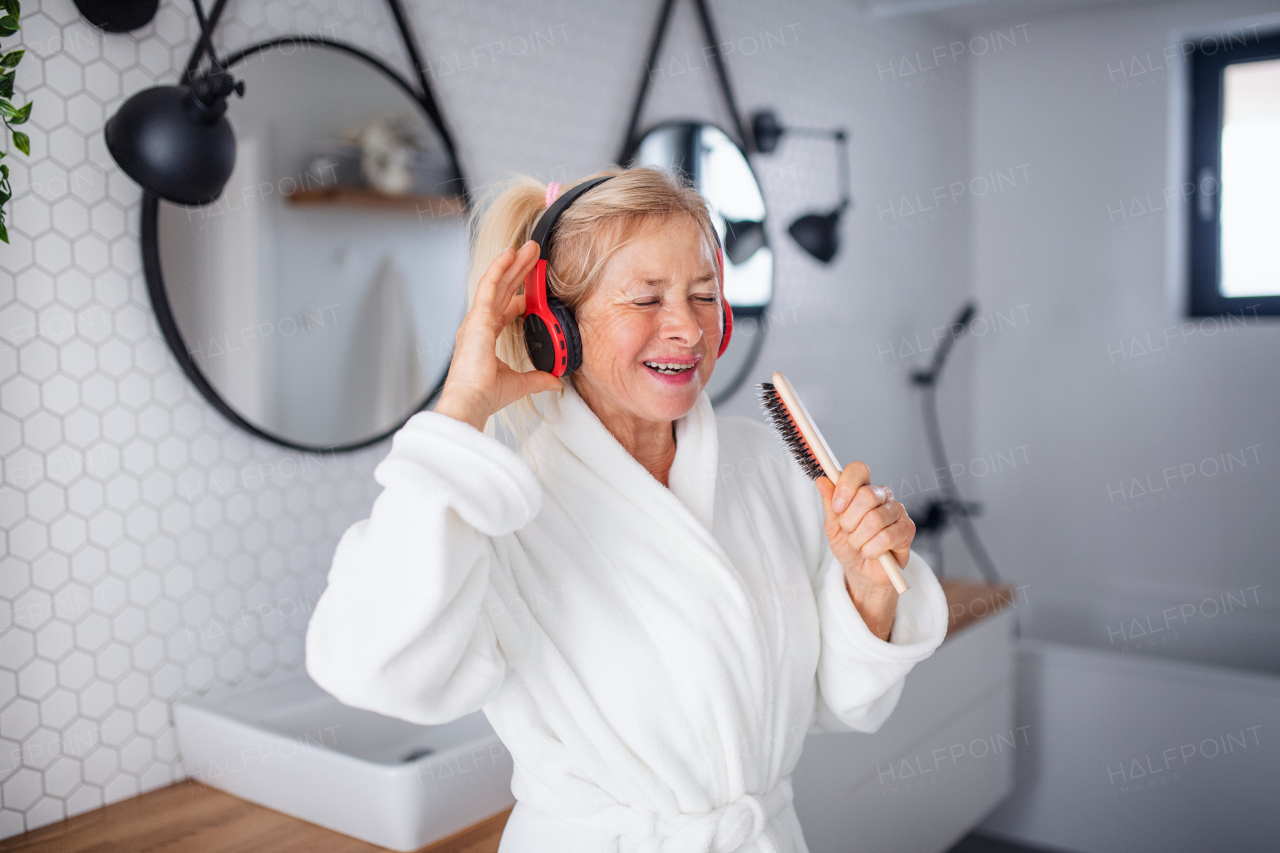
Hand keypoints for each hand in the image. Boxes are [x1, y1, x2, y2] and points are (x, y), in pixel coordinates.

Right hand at [434, 240, 563, 430]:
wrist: (472, 400)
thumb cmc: (484, 394)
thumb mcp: (519, 384)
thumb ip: (537, 379)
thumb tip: (555, 381)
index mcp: (485, 339)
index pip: (504, 310)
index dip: (519, 297)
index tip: (532, 290)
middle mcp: (479, 326)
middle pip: (502, 291)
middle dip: (518, 272)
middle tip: (533, 256)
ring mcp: (477, 319)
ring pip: (497, 283)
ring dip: (513, 264)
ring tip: (528, 248)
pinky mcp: (477, 317)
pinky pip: (490, 285)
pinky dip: (500, 267)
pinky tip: (511, 254)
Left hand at [815, 462, 914, 639]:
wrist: (862, 572)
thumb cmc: (849, 546)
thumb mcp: (833, 526)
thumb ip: (830, 503)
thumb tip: (821, 481)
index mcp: (863, 488)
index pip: (859, 470)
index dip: (846, 486)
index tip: (837, 506)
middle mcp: (883, 495)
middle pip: (866, 496)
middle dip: (849, 520)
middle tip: (847, 532)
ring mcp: (898, 511)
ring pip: (875, 520)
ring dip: (859, 539)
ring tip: (859, 545)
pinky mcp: (907, 530)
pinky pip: (886, 538)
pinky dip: (871, 550)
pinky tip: (871, 552)